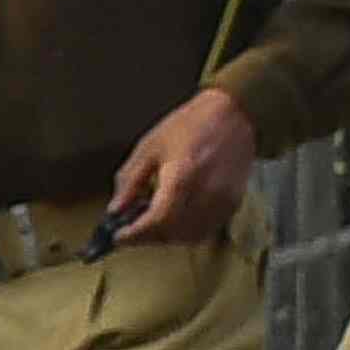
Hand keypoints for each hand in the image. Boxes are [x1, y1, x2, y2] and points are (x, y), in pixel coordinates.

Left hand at [103, 83, 261, 249]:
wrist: (234, 113)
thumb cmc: (191, 124)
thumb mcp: (150, 148)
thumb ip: (130, 181)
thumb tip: (115, 209)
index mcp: (182, 178)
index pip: (155, 222)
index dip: (134, 235)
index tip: (118, 237)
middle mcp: (205, 194)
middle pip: (171, 234)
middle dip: (147, 236)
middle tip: (131, 228)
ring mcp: (222, 201)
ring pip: (189, 237)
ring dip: (167, 236)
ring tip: (153, 221)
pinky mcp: (233, 203)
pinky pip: (207, 230)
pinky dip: (187, 231)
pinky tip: (176, 217)